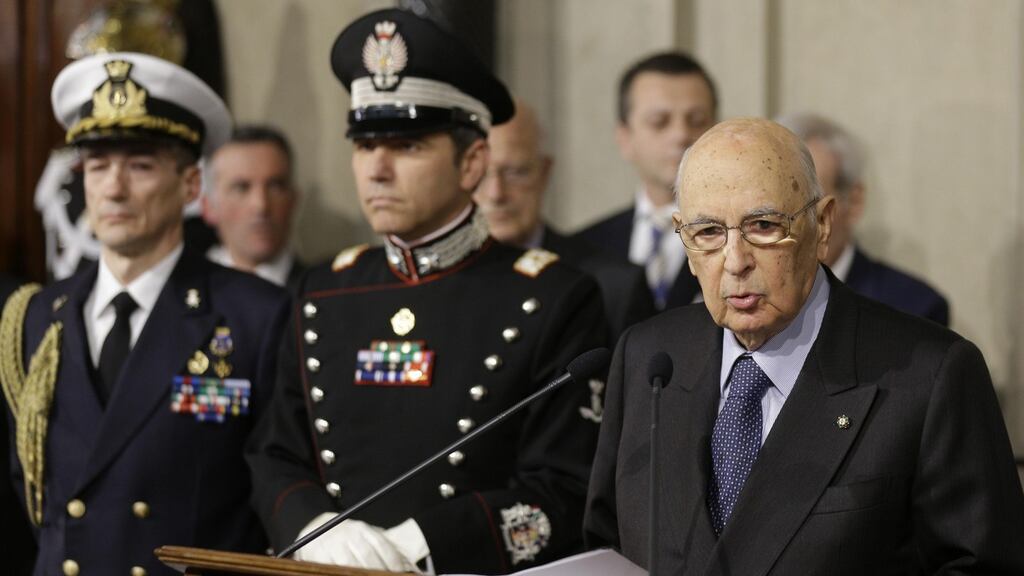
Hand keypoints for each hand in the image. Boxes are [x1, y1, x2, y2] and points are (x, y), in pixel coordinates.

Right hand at [292, 513, 416, 571]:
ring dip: (359, 574)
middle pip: (367, 556)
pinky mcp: (319, 554)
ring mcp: (333, 544)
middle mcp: (348, 534)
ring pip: (349, 564)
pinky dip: (340, 574)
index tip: (398, 572)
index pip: (382, 546)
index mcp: (363, 529)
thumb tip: (409, 567)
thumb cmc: (346, 538)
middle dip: (377, 571)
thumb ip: (381, 548)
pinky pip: (331, 567)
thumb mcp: (363, 536)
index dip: (392, 561)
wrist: (317, 529)